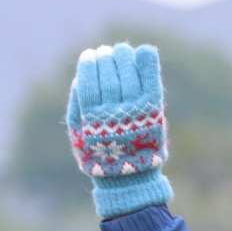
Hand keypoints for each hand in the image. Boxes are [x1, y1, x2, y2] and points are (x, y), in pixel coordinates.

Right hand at [67, 43, 172, 218]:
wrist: (131, 179)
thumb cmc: (100, 153)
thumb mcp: (79, 134)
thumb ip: (76, 106)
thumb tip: (80, 77)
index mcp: (92, 120)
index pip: (89, 83)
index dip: (89, 65)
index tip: (89, 55)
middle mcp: (114, 115)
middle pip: (109, 77)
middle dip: (106, 59)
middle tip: (105, 51)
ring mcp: (136, 113)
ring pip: (128, 75)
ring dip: (124, 57)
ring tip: (120, 51)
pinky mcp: (154, 112)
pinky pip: (151, 82)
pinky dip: (148, 65)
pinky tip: (145, 51)